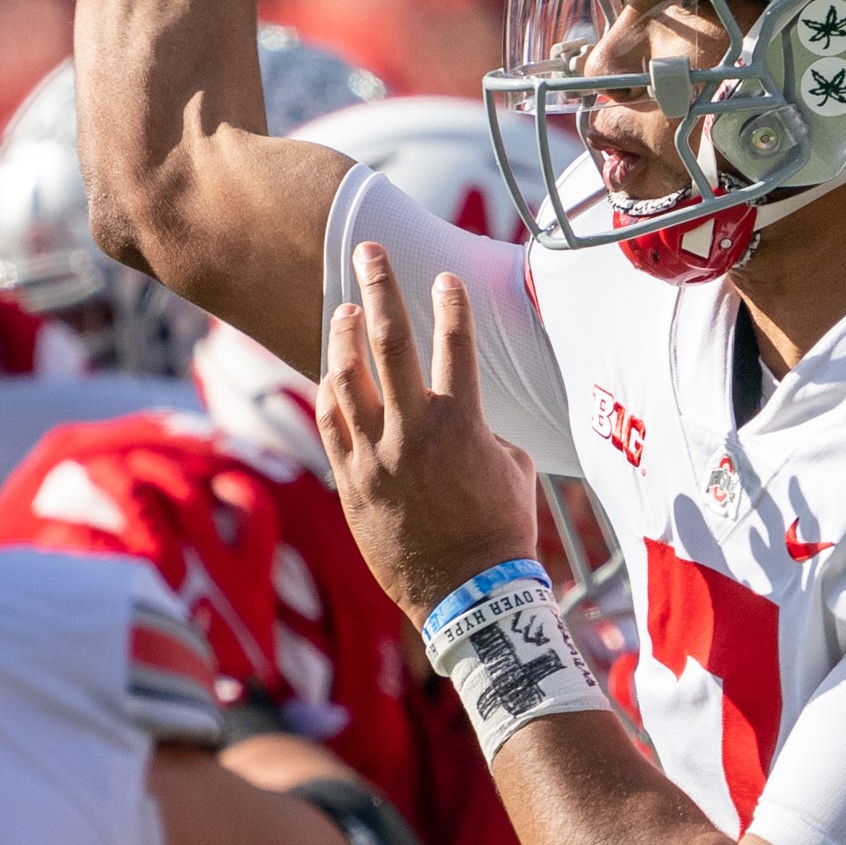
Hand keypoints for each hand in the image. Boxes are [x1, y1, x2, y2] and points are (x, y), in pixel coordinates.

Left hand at [318, 243, 540, 625]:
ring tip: (345, 310)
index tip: (444, 276)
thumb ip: (490, 435)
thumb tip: (477, 424)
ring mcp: (375, 455)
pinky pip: (331, 423)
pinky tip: (333, 374)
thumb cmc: (501, 534)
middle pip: (388, 340)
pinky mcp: (351, 480)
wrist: (466, 595)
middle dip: (378, 286)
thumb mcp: (514, 473)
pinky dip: (330, 392)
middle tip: (368, 249)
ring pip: (345, 376)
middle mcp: (412, 430)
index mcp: (461, 423)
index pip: (455, 344)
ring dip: (343, 335)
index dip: (451, 303)